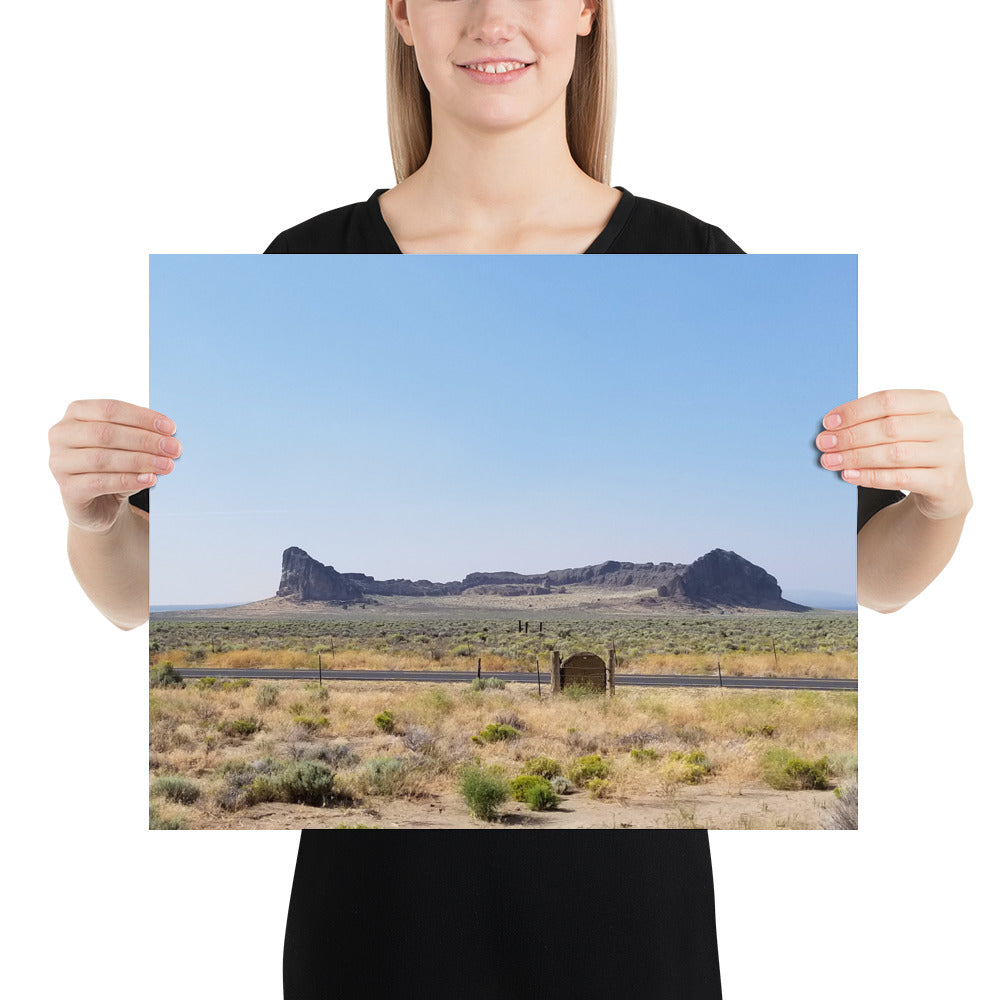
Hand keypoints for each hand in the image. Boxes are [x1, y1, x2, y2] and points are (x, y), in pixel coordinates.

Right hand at [48, 399, 180, 532]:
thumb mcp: (129, 445)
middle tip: (174, 448)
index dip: (142, 417)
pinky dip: (128, 480)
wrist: (101, 503)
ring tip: (167, 465)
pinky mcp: (67, 489)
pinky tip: (150, 479)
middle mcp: (61, 435)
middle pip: (106, 433)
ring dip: (140, 461)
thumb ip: (143, 436)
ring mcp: (59, 463)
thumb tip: (169, 438)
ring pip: (102, 458)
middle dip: (145, 440)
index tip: (171, 428)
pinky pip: (99, 483)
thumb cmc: (115, 466)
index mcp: (76, 413)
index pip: (110, 409)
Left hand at [816, 389, 971, 520]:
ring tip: (830, 461)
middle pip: (889, 427)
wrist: (945, 487)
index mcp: (934, 402)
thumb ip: (873, 421)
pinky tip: (848, 475)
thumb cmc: (914, 450)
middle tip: (823, 444)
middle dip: (850, 436)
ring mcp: (950, 454)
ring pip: (894, 453)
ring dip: (856, 457)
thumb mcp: (902, 428)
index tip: (827, 422)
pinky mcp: (944, 482)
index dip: (855, 411)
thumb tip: (831, 427)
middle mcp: (947, 425)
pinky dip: (870, 477)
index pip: (888, 400)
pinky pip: (900, 479)